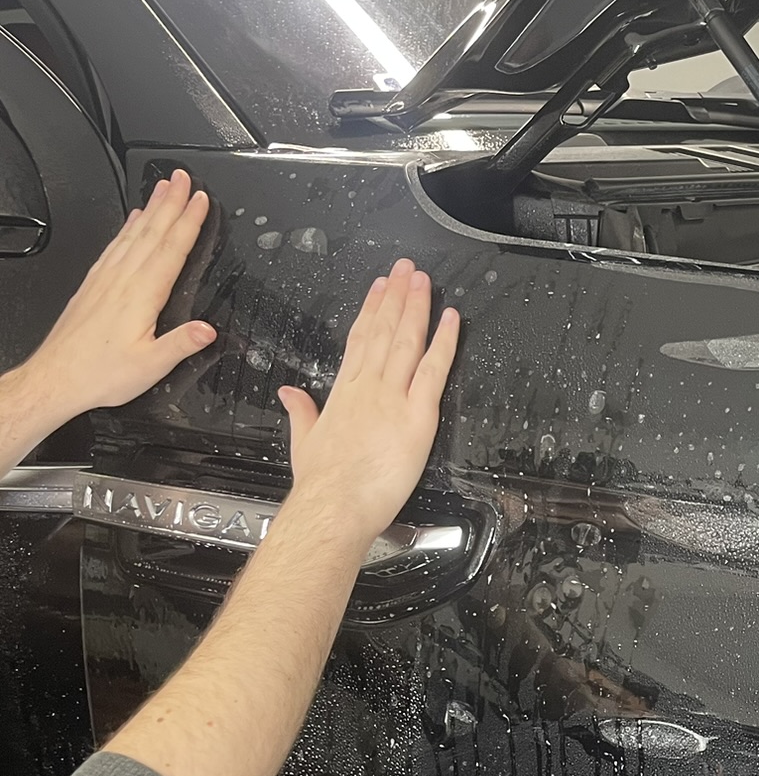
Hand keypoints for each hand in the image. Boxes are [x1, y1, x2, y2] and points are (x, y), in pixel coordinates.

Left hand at [14, 169, 215, 429]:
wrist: (56, 378)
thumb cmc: (100, 373)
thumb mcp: (150, 366)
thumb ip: (180, 345)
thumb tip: (208, 329)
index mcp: (141, 296)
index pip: (170, 249)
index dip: (189, 222)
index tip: (201, 199)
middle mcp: (121, 280)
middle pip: (152, 232)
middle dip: (171, 202)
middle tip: (183, 178)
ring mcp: (105, 279)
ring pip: (132, 234)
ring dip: (151, 208)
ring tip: (163, 188)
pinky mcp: (93, 285)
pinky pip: (115, 246)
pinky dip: (127, 227)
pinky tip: (132, 220)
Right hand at [276, 261, 458, 551]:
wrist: (333, 506)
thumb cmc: (321, 484)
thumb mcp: (304, 441)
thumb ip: (301, 412)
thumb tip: (290, 393)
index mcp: (343, 393)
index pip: (359, 340)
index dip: (371, 310)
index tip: (379, 288)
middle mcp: (367, 387)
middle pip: (384, 331)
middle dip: (396, 297)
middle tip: (407, 270)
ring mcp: (392, 397)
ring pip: (407, 341)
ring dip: (417, 307)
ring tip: (424, 280)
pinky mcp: (416, 415)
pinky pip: (434, 370)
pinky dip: (444, 342)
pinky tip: (451, 319)